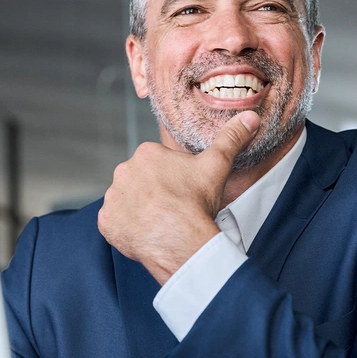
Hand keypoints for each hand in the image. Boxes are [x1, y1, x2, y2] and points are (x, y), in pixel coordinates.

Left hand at [97, 111, 260, 283]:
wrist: (181, 240)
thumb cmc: (197, 203)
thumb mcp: (217, 165)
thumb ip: (231, 138)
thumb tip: (250, 117)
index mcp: (146, 153)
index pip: (157, 164)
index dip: (172, 180)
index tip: (182, 192)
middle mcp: (123, 171)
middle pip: (140, 181)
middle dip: (153, 193)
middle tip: (172, 208)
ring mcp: (112, 197)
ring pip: (126, 200)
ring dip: (138, 209)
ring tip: (160, 221)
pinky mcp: (106, 221)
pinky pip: (114, 222)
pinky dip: (126, 228)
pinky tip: (145, 233)